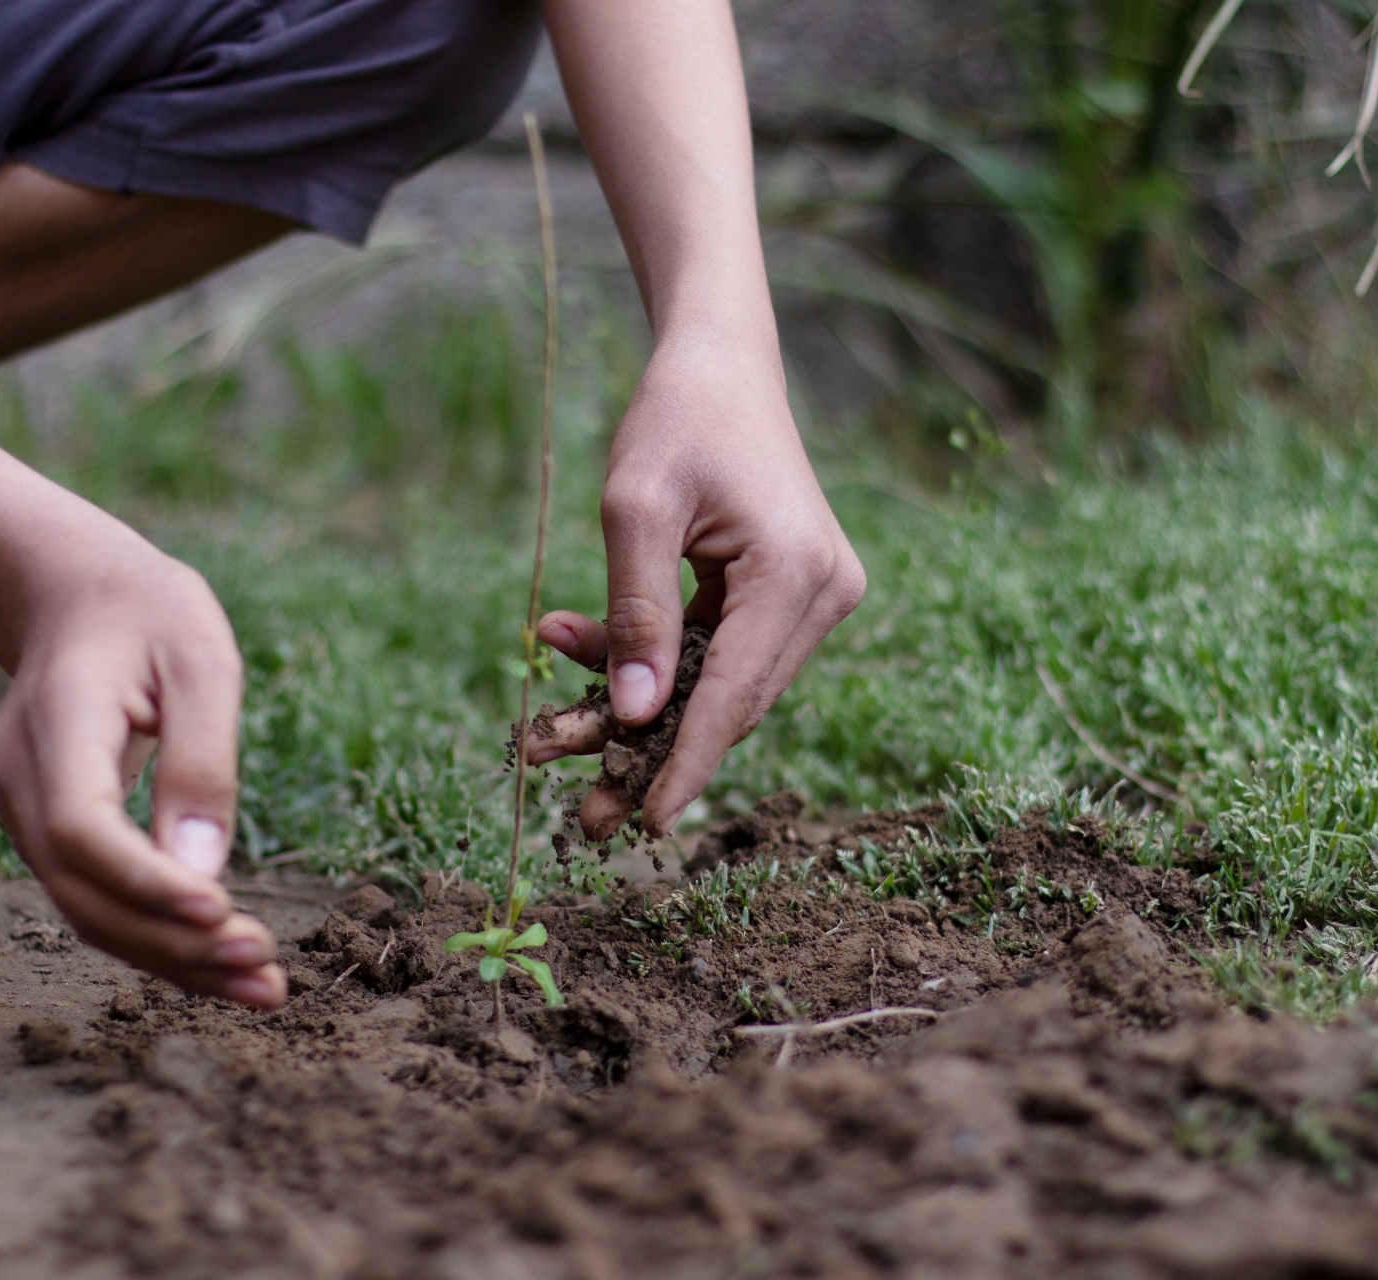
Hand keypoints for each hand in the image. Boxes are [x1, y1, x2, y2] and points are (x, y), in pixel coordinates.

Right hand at [0, 543, 284, 1007]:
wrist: (75, 592)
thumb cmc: (148, 612)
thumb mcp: (201, 660)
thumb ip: (202, 759)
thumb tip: (205, 872)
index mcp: (56, 720)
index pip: (81, 826)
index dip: (145, 880)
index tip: (221, 911)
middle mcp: (22, 779)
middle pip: (82, 889)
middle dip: (172, 941)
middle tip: (264, 966)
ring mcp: (26, 811)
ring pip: (87, 910)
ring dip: (171, 958)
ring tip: (260, 987)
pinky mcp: (53, 831)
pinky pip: (98, 898)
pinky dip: (158, 936)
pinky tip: (222, 963)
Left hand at [523, 330, 864, 835]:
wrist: (721, 363)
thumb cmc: (675, 419)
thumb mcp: (634, 508)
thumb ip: (634, 613)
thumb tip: (633, 716)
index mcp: (796, 573)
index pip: (734, 695)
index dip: (685, 764)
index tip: (643, 823)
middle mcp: (825, 593)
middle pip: (730, 702)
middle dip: (649, 752)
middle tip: (583, 816)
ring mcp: (817, 596)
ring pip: (722, 685)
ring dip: (640, 708)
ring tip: (552, 732)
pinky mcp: (795, 595)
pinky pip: (721, 651)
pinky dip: (656, 662)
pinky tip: (578, 644)